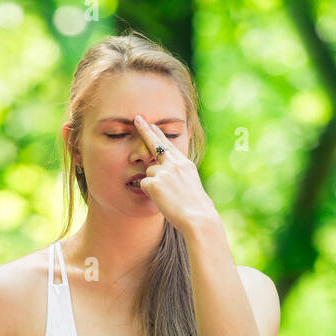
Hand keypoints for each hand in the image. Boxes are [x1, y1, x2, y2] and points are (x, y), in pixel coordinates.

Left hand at [131, 114, 217, 235]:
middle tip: (137, 118)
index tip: (152, 124)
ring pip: (148, 172)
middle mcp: (174, 164)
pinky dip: (148, 192)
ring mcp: (164, 172)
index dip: (159, 134)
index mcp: (185, 164)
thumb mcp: (192, 185)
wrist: (198, 217)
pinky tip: (161, 199)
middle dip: (145, 130)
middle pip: (156, 144)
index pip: (169, 145)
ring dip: (153, 183)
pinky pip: (144, 184)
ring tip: (167, 196)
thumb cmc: (196, 207)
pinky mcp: (154, 183)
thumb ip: (180, 175)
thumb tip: (168, 174)